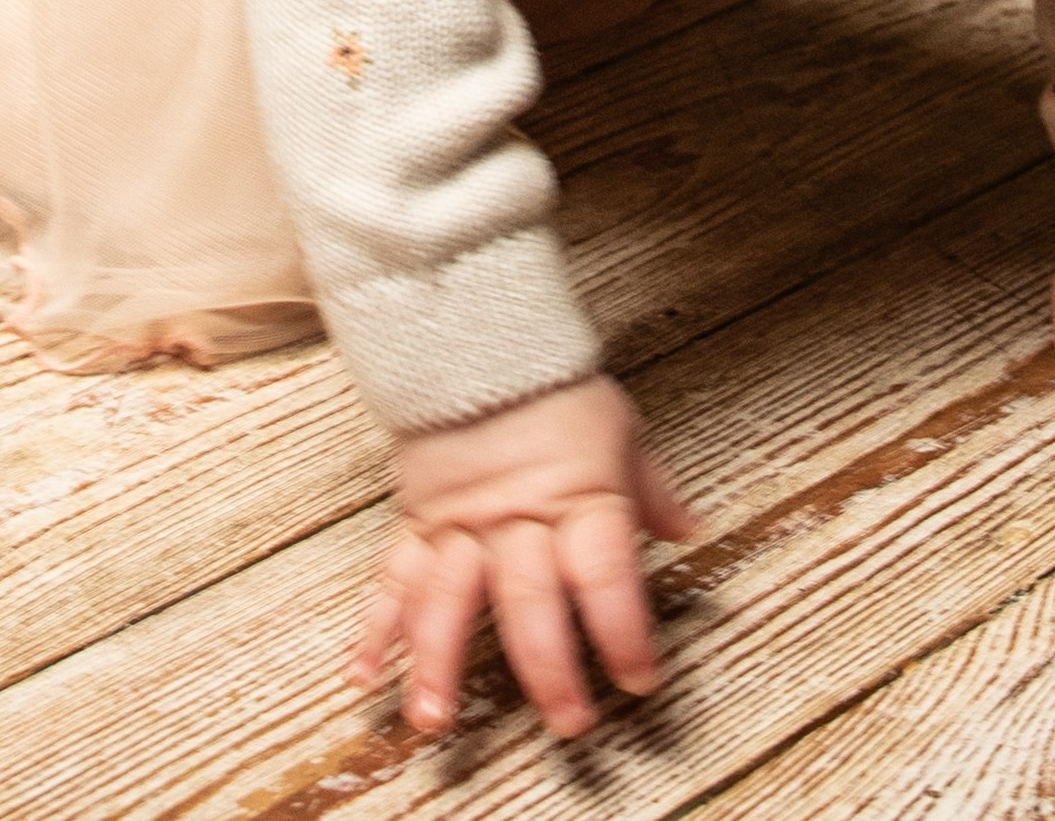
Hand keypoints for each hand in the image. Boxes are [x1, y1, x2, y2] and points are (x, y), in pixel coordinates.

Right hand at [349, 374, 698, 742]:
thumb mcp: (618, 429)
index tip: (639, 678)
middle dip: (548, 667)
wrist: (476, 332)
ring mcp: (459, 522)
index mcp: (576, 497)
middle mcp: (516, 519)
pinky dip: (376, 626)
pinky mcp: (417, 518)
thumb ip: (650, 491)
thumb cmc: (552, 383)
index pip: (605, 574)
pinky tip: (366, 672)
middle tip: (566, 722)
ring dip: (438, 660)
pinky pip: (393, 576)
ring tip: (434, 717)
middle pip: (531, 599)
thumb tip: (688, 532)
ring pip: (448, 598)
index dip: (624, 630)